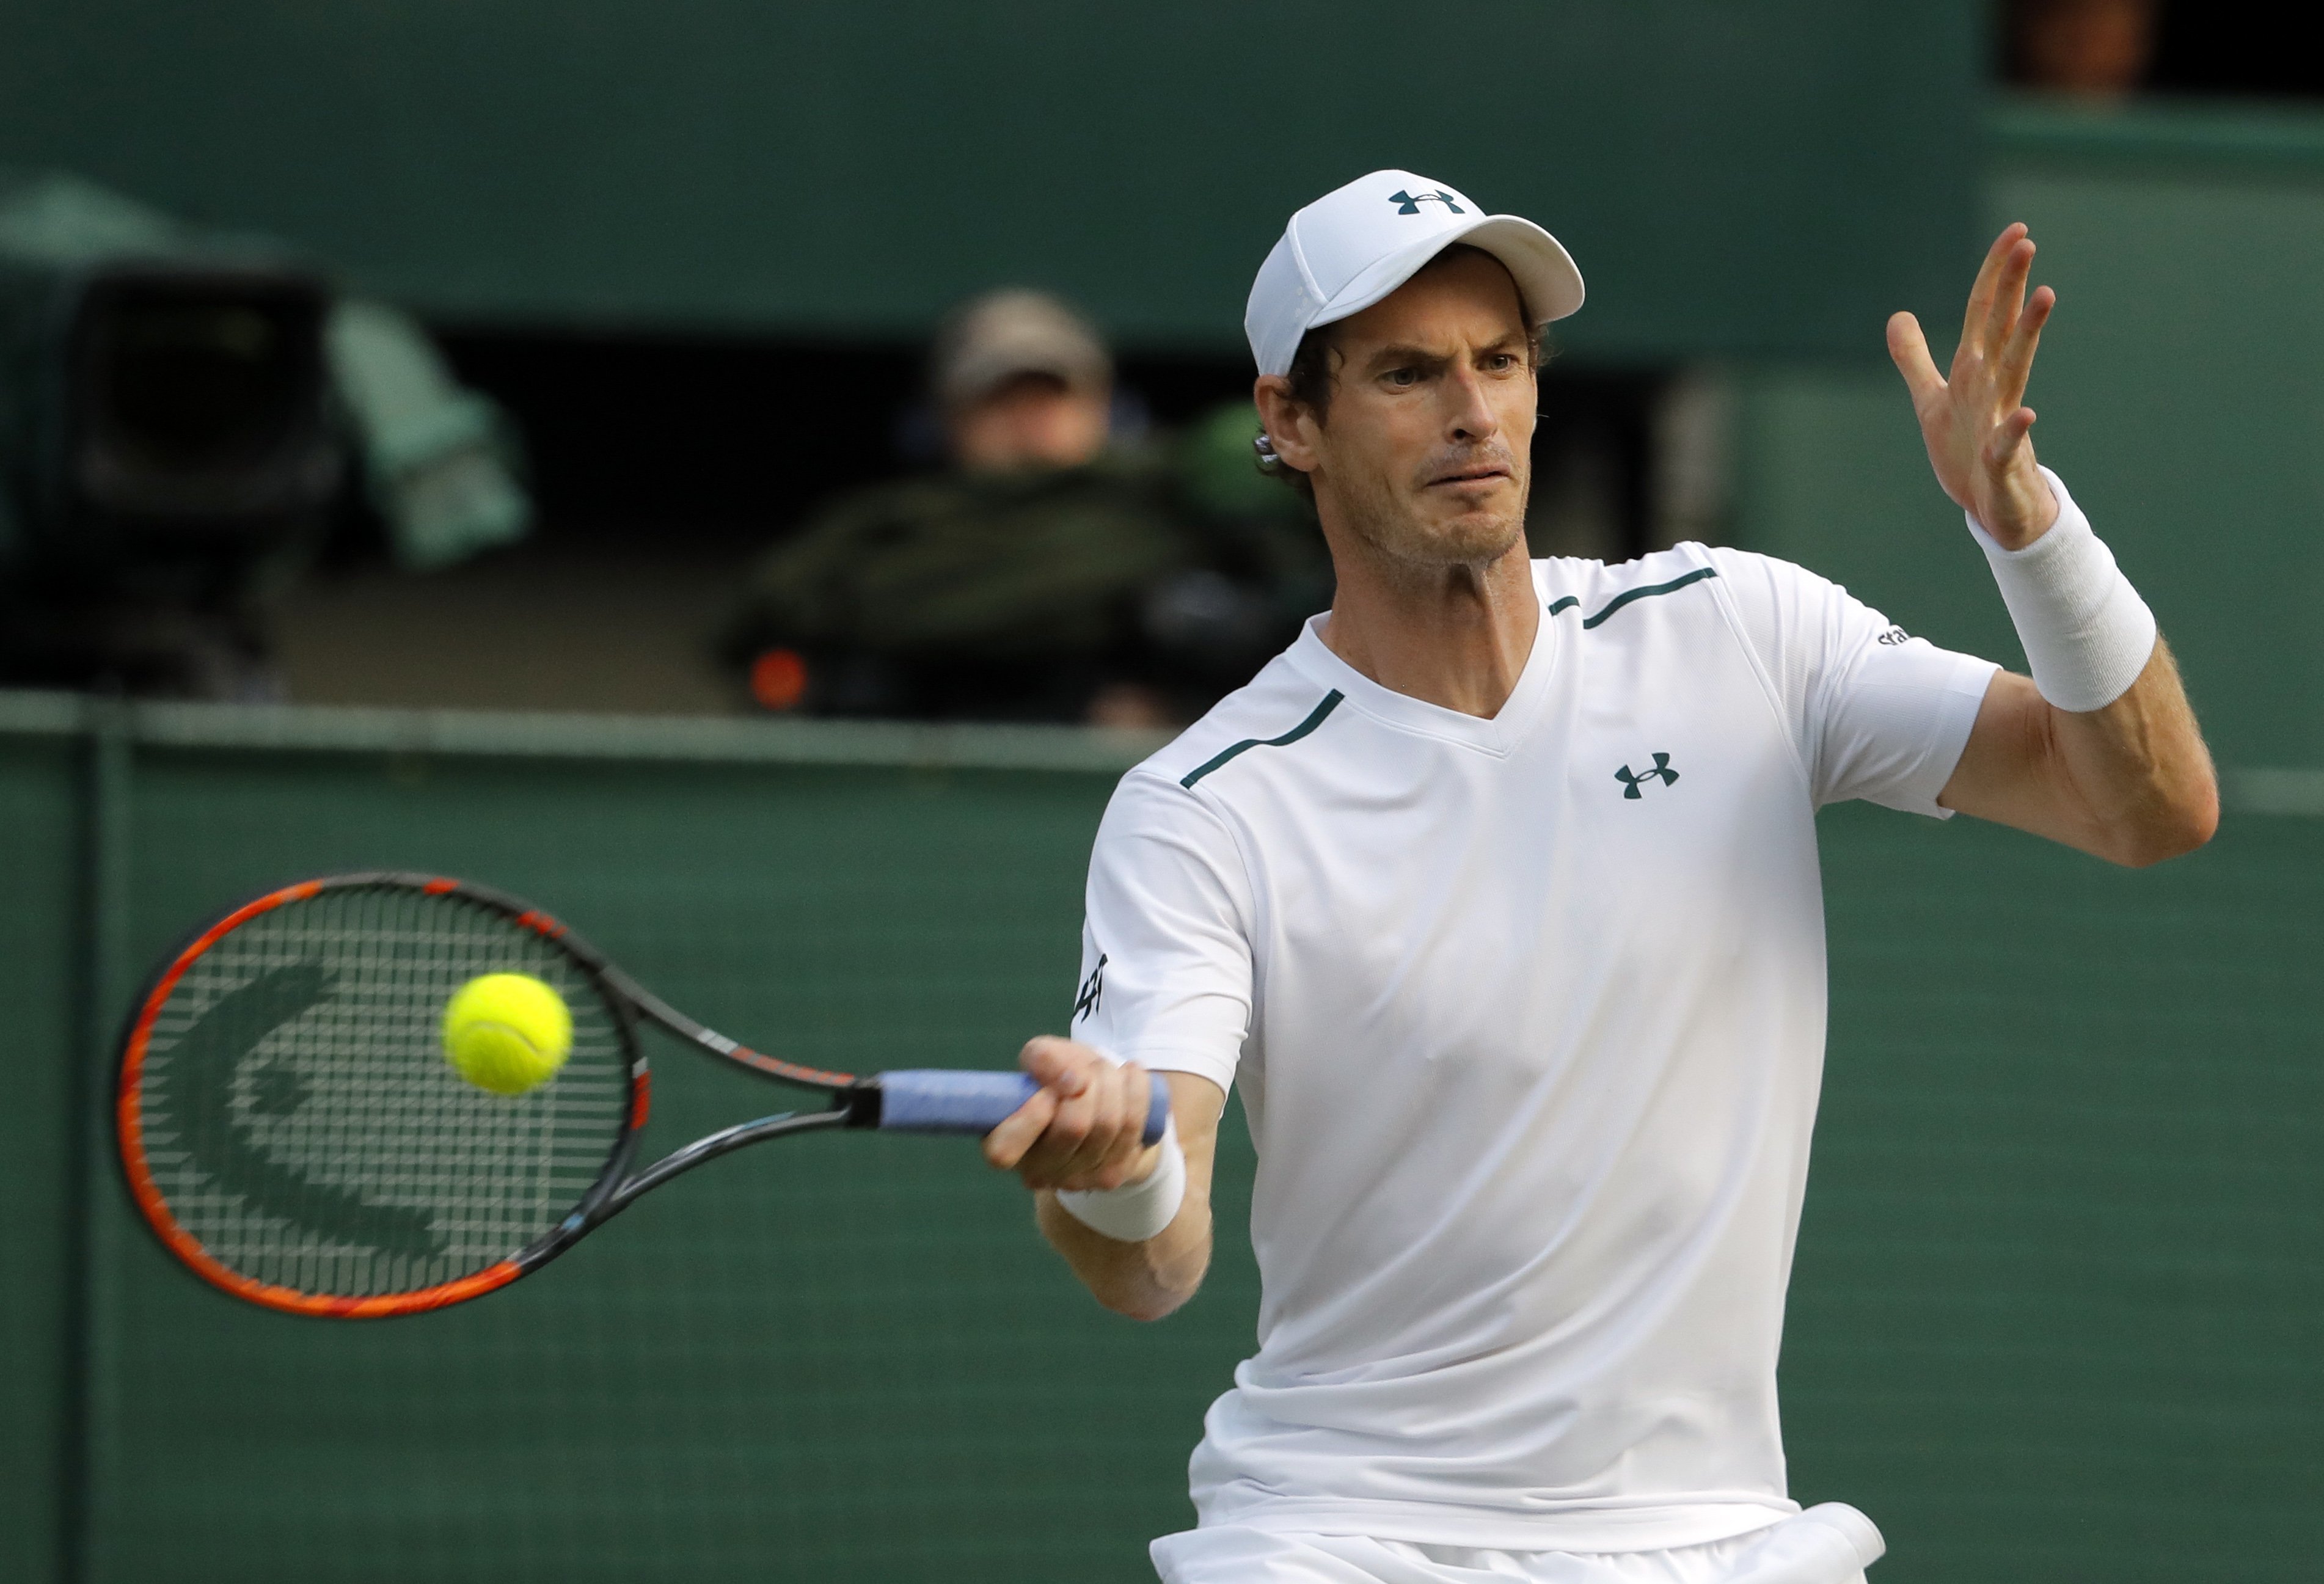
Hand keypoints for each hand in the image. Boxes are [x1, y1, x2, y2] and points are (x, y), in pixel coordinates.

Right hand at [981, 1036, 1158, 1191]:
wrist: (1100, 1103)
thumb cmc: (1060, 1080)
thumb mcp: (1044, 1058)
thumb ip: (1043, 1059)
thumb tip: (1071, 1080)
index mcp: (1005, 1143)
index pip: (1003, 1151)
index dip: (1029, 1118)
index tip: (1048, 1091)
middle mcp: (1037, 1171)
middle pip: (1073, 1128)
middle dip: (1089, 1082)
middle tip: (1089, 1068)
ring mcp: (1076, 1180)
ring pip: (1108, 1124)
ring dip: (1114, 1083)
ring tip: (1110, 1069)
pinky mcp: (1110, 1177)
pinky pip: (1133, 1128)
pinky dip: (1137, 1091)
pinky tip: (1131, 1075)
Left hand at [1887, 223, 2060, 549]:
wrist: (1992, 510)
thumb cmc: (1966, 452)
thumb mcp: (1931, 400)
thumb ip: (1914, 358)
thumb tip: (1897, 315)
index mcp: (1975, 372)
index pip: (1985, 314)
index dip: (1995, 274)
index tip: (2016, 232)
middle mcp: (1993, 389)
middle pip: (2003, 329)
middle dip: (2013, 287)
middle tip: (2028, 242)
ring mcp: (2001, 422)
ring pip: (2015, 372)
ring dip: (2029, 335)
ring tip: (2046, 295)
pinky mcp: (2000, 461)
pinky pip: (2008, 443)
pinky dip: (2016, 430)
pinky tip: (2027, 414)